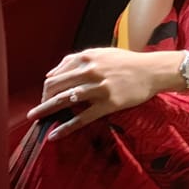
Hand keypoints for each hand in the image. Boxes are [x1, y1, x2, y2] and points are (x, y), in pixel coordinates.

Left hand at [28, 47, 167, 139]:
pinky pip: (82, 118)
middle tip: (37, 110)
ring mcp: (99, 88)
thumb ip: (77, 60)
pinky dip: (66, 128)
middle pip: (56, 86)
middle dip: (43, 99)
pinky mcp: (108, 104)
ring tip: (36, 119)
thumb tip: (51, 73)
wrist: (152, 71)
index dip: (48, 86)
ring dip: (46, 110)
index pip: (57, 74)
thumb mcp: (102, 53)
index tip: (45, 95)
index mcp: (87, 58)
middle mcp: (90, 71)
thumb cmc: (127, 63)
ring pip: (65, 101)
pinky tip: (55, 135)